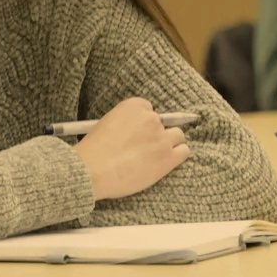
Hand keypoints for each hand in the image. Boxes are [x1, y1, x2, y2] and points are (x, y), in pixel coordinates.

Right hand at [73, 97, 188, 200]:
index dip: (143, 124)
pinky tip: (167, 162)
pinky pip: (184, 151)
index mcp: (133, 106)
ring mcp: (162, 137)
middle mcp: (151, 118)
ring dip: (169, 144)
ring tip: (156, 156)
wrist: (92, 170)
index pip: (148, 109)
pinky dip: (178, 155)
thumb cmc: (92, 153)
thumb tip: (132, 134)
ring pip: (177, 136)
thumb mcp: (105, 125)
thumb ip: (124, 124)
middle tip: (145, 148)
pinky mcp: (168, 157)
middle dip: (157, 134)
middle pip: (163, 122)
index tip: (137, 134)